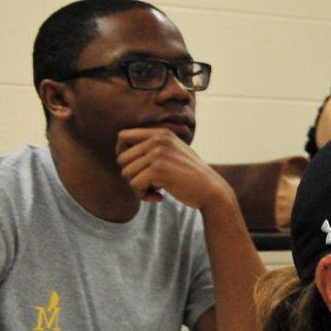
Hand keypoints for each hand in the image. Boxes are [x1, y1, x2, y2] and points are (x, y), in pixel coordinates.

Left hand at [115, 128, 230, 212]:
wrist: (211, 190)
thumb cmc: (190, 176)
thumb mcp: (173, 153)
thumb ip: (152, 148)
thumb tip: (119, 153)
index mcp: (161, 134)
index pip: (123, 136)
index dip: (121, 152)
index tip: (133, 166)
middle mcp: (158, 140)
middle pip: (121, 158)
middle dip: (131, 175)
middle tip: (148, 184)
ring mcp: (158, 154)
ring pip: (126, 173)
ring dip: (138, 187)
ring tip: (155, 191)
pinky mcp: (158, 170)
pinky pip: (134, 185)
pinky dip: (144, 195)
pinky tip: (159, 197)